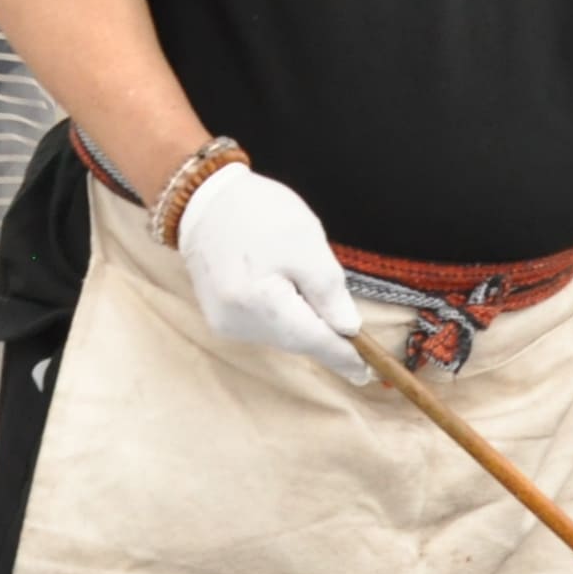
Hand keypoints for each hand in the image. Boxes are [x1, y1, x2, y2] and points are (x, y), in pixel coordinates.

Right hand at [171, 163, 369, 382]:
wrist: (205, 201)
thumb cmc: (259, 213)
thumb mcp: (306, 241)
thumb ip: (329, 290)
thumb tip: (348, 329)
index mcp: (261, 302)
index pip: (313, 339)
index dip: (342, 355)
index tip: (366, 372)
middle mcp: (238, 323)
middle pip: (296, 340)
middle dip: (323, 334)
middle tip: (350, 330)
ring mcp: (225, 324)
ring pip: (280, 336)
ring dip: (302, 323)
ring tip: (304, 285)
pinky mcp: (220, 319)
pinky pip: (263, 327)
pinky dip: (282, 317)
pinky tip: (283, 291)